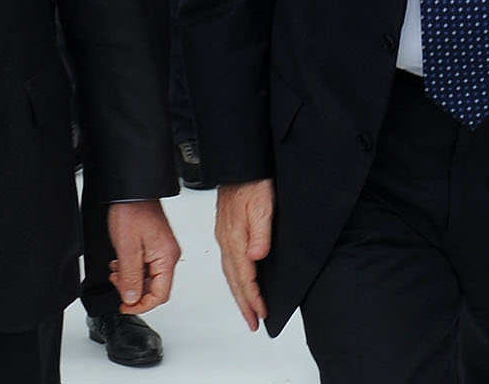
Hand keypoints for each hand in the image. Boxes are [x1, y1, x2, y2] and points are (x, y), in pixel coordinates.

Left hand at [107, 200, 179, 315]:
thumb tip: (132, 299)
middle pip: (155, 289)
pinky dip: (132, 270)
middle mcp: (168, 256)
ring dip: (131, 280)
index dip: (141, 306)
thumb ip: (130, 278)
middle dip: (134, 291)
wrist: (132, 193)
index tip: (125, 306)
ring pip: (149, 279)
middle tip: (118, 284)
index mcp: (166, 258)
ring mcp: (163, 251)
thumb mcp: (127, 249)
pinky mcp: (156, 246)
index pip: (160, 295)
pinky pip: (147, 267)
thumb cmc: (132, 213)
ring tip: (117, 271)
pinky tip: (122, 263)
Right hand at [215, 180, 273, 331]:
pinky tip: (242, 280)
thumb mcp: (263, 206)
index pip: (245, 277)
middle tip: (253, 322)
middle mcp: (227, 241)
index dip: (253, 298)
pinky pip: (230, 262)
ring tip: (248, 309)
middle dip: (244, 304)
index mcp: (235, 238)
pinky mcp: (227, 231)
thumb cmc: (252, 182)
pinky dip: (236, 278)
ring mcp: (225, 237)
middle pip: (235, 280)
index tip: (261, 314)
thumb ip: (260, 232)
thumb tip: (257, 257)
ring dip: (240, 293)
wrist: (240, 166)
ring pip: (231, 273)